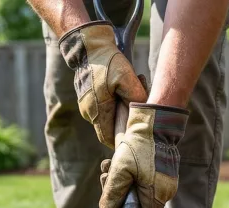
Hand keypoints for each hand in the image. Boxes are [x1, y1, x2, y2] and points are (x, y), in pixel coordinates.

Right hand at [59, 22, 147, 148]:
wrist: (89, 46)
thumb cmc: (107, 61)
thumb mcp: (126, 77)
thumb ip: (136, 97)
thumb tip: (142, 113)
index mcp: (97, 111)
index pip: (109, 138)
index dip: (121, 140)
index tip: (134, 136)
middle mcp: (89, 112)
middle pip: (108, 129)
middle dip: (123, 125)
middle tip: (136, 115)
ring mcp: (86, 106)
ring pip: (106, 118)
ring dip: (118, 113)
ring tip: (129, 99)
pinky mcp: (87, 98)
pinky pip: (102, 108)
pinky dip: (113, 105)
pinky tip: (121, 93)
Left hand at [99, 103, 187, 207]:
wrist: (155, 121)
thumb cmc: (140, 145)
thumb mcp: (120, 169)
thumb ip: (113, 192)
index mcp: (158, 194)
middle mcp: (165, 190)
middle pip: (139, 206)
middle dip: (118, 196)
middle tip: (105, 181)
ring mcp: (164, 180)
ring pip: (138, 191)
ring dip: (118, 182)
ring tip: (107, 167)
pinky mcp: (161, 170)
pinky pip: (142, 180)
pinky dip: (127, 174)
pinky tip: (115, 161)